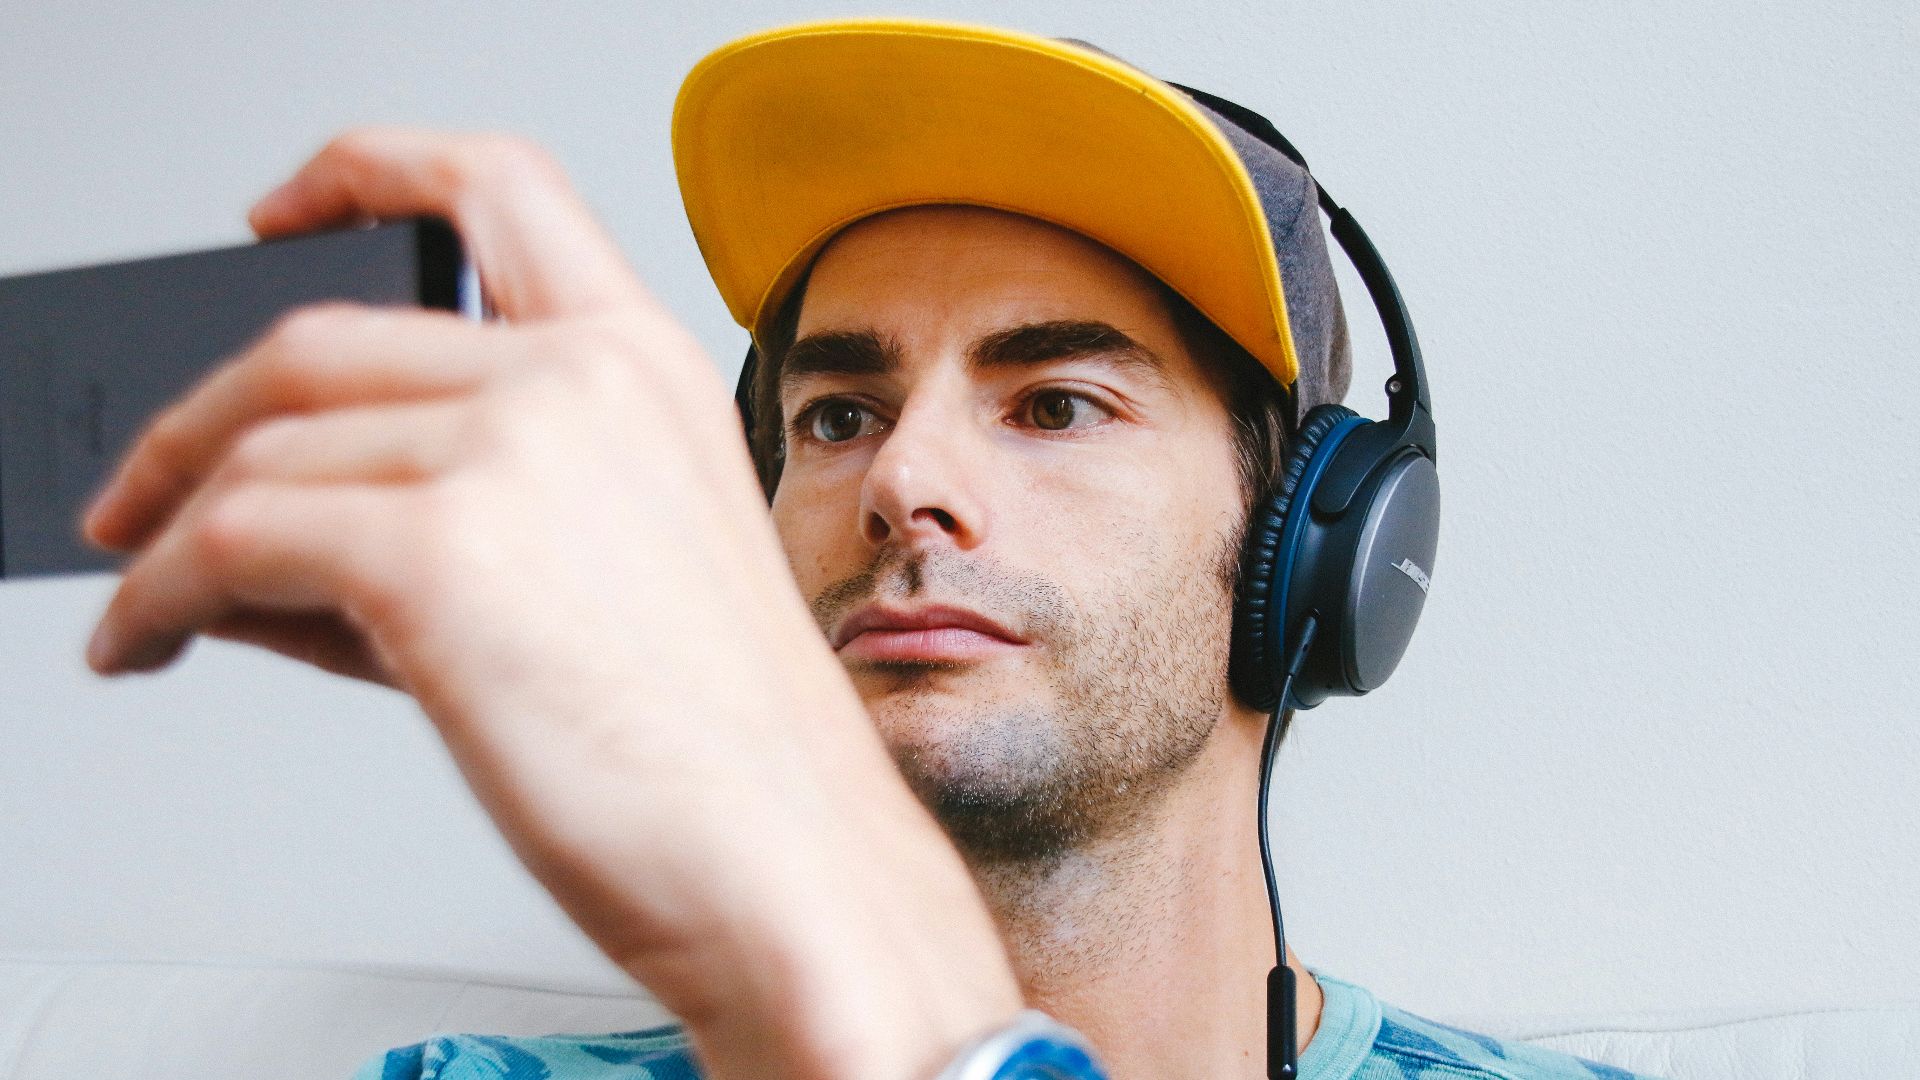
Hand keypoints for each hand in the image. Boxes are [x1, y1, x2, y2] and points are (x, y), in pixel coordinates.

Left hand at [81, 128, 1021, 1079]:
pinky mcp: (436, 549)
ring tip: (149, 596)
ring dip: (170, 524)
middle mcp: (583, 380)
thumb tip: (270, 525)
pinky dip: (160, 590)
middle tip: (143, 492)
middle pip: (318, 337)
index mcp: (647, 368)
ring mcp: (514, 450)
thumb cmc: (730, 752)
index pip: (493, 186)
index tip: (284, 216)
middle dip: (198, 419)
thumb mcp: (610, 580)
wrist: (786, 863)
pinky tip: (155, 633)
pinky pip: (231, 541)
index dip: (365, 171)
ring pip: (264, 445)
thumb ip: (455, 513)